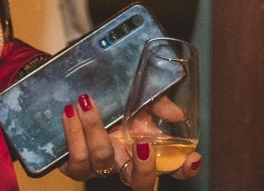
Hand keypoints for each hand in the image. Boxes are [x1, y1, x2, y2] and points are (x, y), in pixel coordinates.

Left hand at [54, 93, 199, 183]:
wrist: (71, 83)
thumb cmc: (108, 92)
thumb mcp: (135, 92)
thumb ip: (156, 101)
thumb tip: (176, 113)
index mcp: (143, 144)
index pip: (171, 166)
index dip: (184, 168)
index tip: (193, 158)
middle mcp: (123, 159)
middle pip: (141, 184)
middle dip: (145, 170)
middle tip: (144, 145)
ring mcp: (100, 165)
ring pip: (103, 160)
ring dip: (95, 130)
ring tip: (86, 101)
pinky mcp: (74, 164)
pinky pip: (77, 159)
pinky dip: (74, 134)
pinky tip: (70, 112)